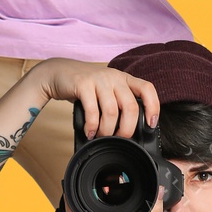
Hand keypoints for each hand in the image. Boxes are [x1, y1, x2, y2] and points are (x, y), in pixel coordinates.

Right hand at [33, 60, 159, 136]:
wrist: (58, 73)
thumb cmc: (85, 86)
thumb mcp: (107, 90)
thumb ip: (118, 103)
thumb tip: (129, 130)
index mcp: (124, 79)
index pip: (147, 89)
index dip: (153, 107)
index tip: (151, 124)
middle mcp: (114, 77)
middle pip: (130, 106)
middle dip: (127, 128)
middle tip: (120, 138)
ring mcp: (99, 79)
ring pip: (112, 111)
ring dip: (107, 130)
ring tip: (101, 136)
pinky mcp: (83, 84)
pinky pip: (92, 111)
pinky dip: (92, 126)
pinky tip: (89, 132)